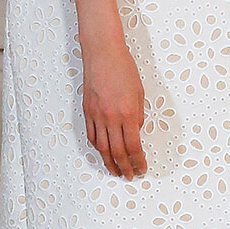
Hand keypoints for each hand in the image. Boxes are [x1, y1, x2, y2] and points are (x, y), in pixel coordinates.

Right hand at [82, 44, 146, 178]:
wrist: (103, 53)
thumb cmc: (123, 68)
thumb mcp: (139, 94)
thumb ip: (138, 116)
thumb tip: (136, 132)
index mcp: (128, 114)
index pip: (134, 147)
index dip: (138, 161)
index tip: (142, 168)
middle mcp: (111, 118)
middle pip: (117, 152)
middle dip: (125, 167)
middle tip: (130, 175)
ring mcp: (96, 116)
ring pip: (102, 147)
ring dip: (109, 162)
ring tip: (115, 170)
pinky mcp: (87, 111)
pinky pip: (91, 135)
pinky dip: (97, 147)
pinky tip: (102, 152)